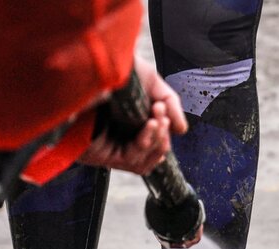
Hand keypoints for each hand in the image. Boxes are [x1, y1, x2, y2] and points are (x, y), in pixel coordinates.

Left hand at [78, 57, 186, 174]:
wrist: (96, 57)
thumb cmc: (118, 67)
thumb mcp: (151, 82)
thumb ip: (170, 104)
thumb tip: (181, 130)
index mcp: (126, 124)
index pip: (149, 145)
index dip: (162, 138)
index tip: (164, 114)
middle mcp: (116, 138)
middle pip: (148, 157)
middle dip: (162, 137)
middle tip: (162, 116)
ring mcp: (108, 148)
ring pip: (142, 162)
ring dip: (157, 142)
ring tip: (158, 120)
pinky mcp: (99, 154)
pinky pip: (131, 161)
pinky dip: (146, 145)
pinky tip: (151, 125)